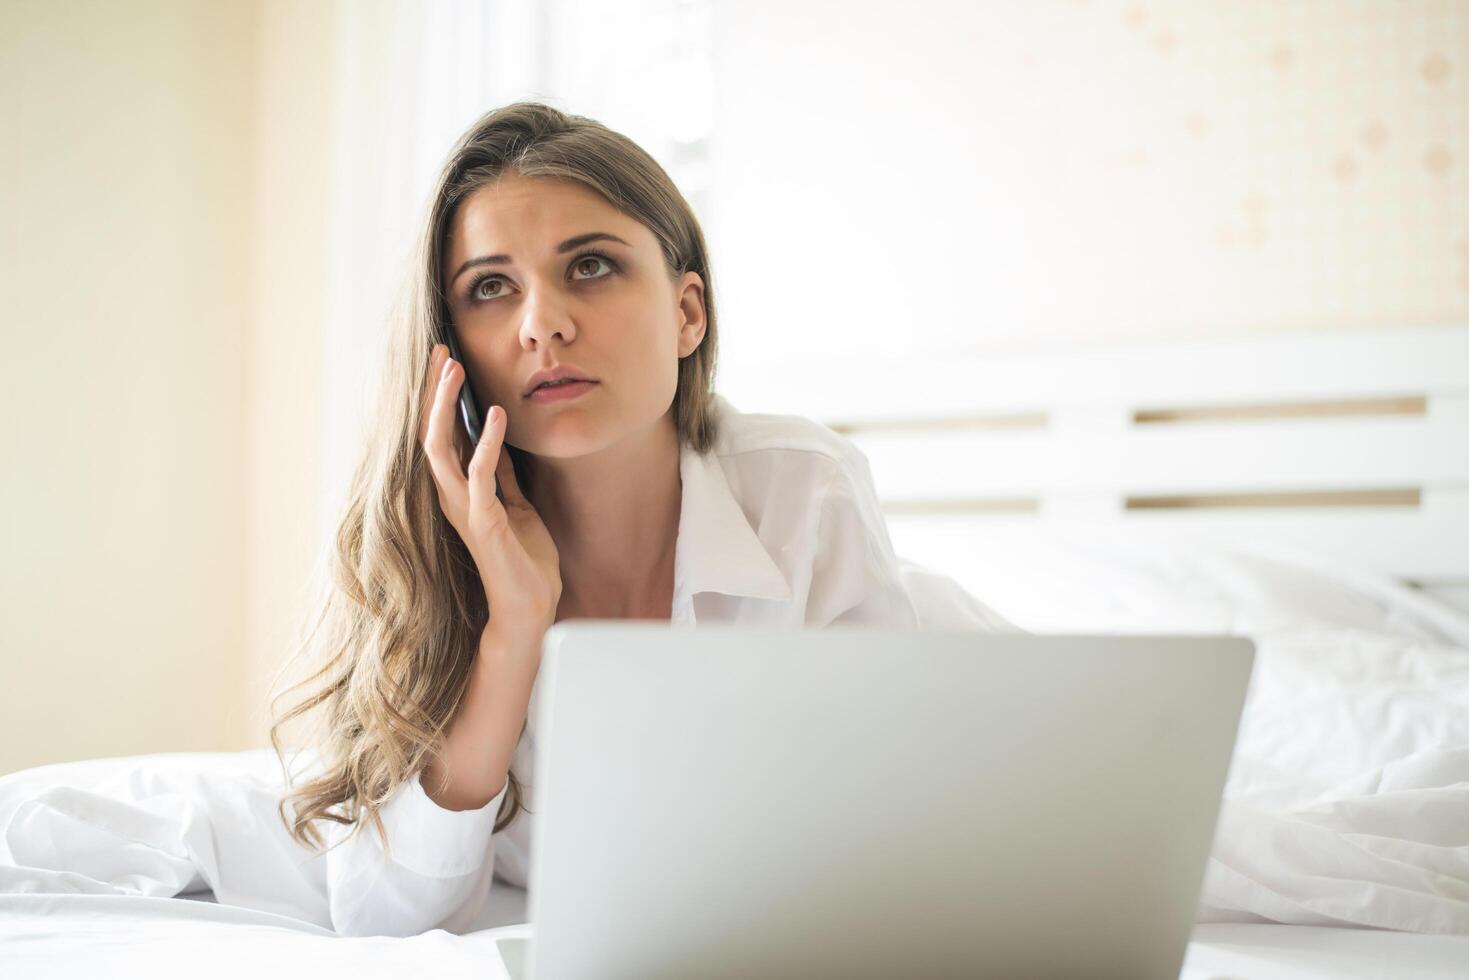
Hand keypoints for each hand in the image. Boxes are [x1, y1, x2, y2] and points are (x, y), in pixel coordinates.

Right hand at [419, 343, 561, 641]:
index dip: (438, 396)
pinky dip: (486, 442)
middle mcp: (452, 495)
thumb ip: (501, 474)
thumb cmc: (522, 558)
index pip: (440, 433)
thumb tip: (493, 438)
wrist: (530, 605)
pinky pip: (480, 475)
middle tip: (439, 351)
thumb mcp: (514, 504)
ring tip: (454, 371)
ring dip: (445, 407)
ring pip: (440, 448)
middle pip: (429, 432)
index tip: (443, 357)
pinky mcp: (484, 521)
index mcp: (459, 489)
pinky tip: (494, 414)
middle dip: (433, 391)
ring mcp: (464, 508)